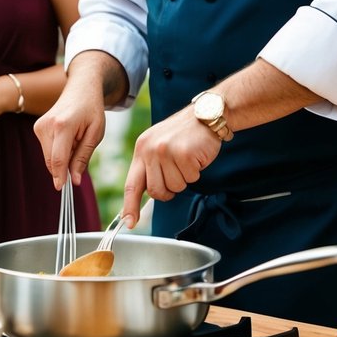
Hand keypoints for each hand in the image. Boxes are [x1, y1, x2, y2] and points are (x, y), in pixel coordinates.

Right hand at [34, 74, 105, 188]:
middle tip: (81, 151)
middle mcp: (47, 125)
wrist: (81, 88)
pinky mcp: (37, 127)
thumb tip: (75, 181)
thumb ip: (83, 157)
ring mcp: (40, 125)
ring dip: (62, 158)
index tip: (63, 189)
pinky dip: (57, 151)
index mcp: (63, 125)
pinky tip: (68, 138)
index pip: (58, 159)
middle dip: (64, 167)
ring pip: (48, 157)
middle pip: (51, 160)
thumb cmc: (92, 109)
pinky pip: (47, 149)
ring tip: (76, 140)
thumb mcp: (95, 133)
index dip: (60, 177)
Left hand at [122, 108, 222, 227]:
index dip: (130, 205)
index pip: (132, 183)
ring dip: (185, 178)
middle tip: (178, 174)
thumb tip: (147, 192)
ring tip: (187, 159)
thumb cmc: (185, 134)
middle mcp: (150, 150)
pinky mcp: (183, 154)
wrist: (206, 114)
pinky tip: (196, 155)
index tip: (130, 222)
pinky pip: (190, 179)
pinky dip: (196, 171)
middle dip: (169, 190)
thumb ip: (151, 166)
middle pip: (155, 191)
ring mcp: (166, 151)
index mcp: (142, 148)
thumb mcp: (160, 144)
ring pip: (175, 187)